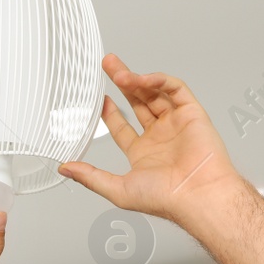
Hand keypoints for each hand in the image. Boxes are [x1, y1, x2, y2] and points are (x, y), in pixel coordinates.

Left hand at [60, 54, 250, 234]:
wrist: (197, 195)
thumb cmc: (166, 198)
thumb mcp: (118, 189)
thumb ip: (91, 177)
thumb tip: (66, 168)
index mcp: (144, 154)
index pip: (123, 126)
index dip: (110, 112)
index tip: (99, 98)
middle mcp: (160, 137)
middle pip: (138, 102)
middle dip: (123, 82)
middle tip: (108, 65)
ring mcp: (176, 124)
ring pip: (154, 93)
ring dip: (137, 80)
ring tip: (119, 72)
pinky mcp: (192, 113)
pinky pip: (176, 89)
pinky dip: (159, 80)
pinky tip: (143, 79)